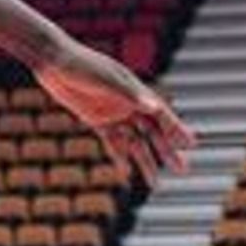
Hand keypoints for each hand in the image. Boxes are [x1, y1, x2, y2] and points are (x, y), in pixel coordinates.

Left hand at [36, 38, 195, 186]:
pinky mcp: (96, 120)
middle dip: (167, 151)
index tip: (191, 145)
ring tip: (155, 183)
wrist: (54, 62)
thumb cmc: (83, 65)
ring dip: (145, 161)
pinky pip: (112, 143)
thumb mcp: (107, 80)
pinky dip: (119, 158)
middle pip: (153, 132)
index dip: (176, 129)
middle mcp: (128, 104)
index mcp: (136, 91)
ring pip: (134, 142)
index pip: (162, 115)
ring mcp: (113, 113)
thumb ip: (130, 95)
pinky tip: (126, 174)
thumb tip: (154, 107)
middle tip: (183, 169)